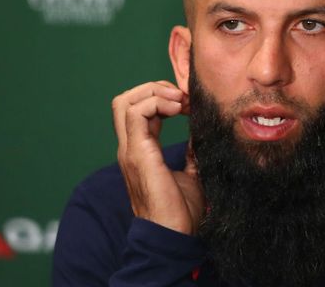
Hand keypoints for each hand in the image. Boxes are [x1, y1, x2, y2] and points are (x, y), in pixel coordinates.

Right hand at [112, 81, 203, 234]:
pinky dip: (156, 102)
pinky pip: (136, 113)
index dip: (162, 98)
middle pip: (125, 100)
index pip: (139, 111)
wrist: (173, 235)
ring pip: (125, 102)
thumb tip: (199, 138)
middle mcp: (130, 148)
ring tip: (179, 102)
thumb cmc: (181, 212)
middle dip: (153, 88)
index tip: (189, 104)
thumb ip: (190, 155)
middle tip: (181, 97)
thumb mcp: (190, 175)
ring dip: (155, 92)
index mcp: (140, 151)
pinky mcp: (137, 153)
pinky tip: (177, 110)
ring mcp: (130, 150)